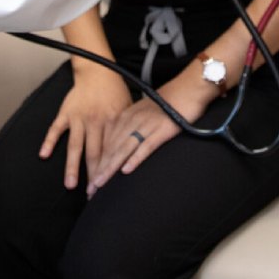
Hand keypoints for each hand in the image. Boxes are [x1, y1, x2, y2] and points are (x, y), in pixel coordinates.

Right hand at [39, 68, 130, 190]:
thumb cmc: (115, 91)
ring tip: (70, 185)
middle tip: (92, 195)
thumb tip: (135, 151)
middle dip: (93, 176)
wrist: (98, 70)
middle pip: (94, 153)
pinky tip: (44, 155)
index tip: (109, 188)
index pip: (111, 152)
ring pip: (75, 145)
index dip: (110, 171)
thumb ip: (128, 129)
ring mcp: (79, 117)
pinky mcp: (66, 112)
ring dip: (72, 166)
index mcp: (112, 122)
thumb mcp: (128, 108)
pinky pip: (56, 128)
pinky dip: (49, 141)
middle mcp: (95, 122)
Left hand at [86, 69, 214, 198]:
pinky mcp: (163, 129)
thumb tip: (120, 147)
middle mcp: (132, 120)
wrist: (188, 88)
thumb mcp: (143, 112)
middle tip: (90, 190)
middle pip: (111, 148)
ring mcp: (147, 124)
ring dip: (111, 167)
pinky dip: (135, 158)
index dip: (97, 162)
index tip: (90, 180)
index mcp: (125, 116)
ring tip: (100, 183)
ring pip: (124, 148)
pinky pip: (146, 145)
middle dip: (99, 169)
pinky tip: (127, 170)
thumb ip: (130, 126)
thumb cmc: (168, 102)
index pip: (106, 142)